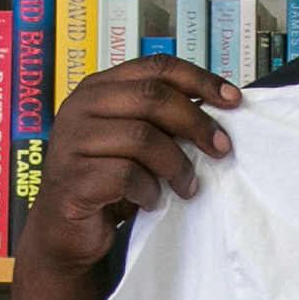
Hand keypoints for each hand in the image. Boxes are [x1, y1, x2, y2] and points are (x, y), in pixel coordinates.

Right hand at [15, 55, 241, 280]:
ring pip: (142, 138)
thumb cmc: (107, 184)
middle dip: (196, 123)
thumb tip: (219, 108)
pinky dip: (150, 191)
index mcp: (98, 88)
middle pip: (152, 97)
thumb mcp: (136, 143)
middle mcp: (80, 107)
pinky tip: (153, 202)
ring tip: (187, 187)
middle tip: (221, 149)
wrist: (66, 232)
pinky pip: (127, 176)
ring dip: (176, 166)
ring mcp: (71, 142)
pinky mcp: (72, 179)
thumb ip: (162, 120)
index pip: (156, 67)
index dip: (199, 79)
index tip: (232, 100)